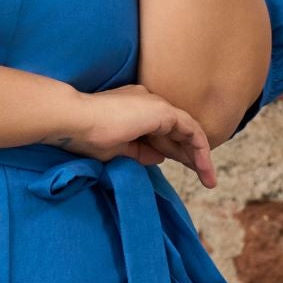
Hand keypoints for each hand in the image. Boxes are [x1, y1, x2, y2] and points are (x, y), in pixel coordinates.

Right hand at [55, 84, 216, 187]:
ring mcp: (155, 104)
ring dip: (199, 155)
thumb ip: (139, 152)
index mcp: (135, 110)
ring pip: (187, 130)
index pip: (161, 133)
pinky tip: (204, 165)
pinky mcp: (161, 111)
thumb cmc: (85, 135)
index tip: (181, 169)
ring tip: (209, 179)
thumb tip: (159, 158)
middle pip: (177, 132)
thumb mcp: (116, 149)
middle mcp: (148, 103)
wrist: (73, 119)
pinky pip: (190, 130)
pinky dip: (199, 147)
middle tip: (205, 177)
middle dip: (191, 155)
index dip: (172, 152)